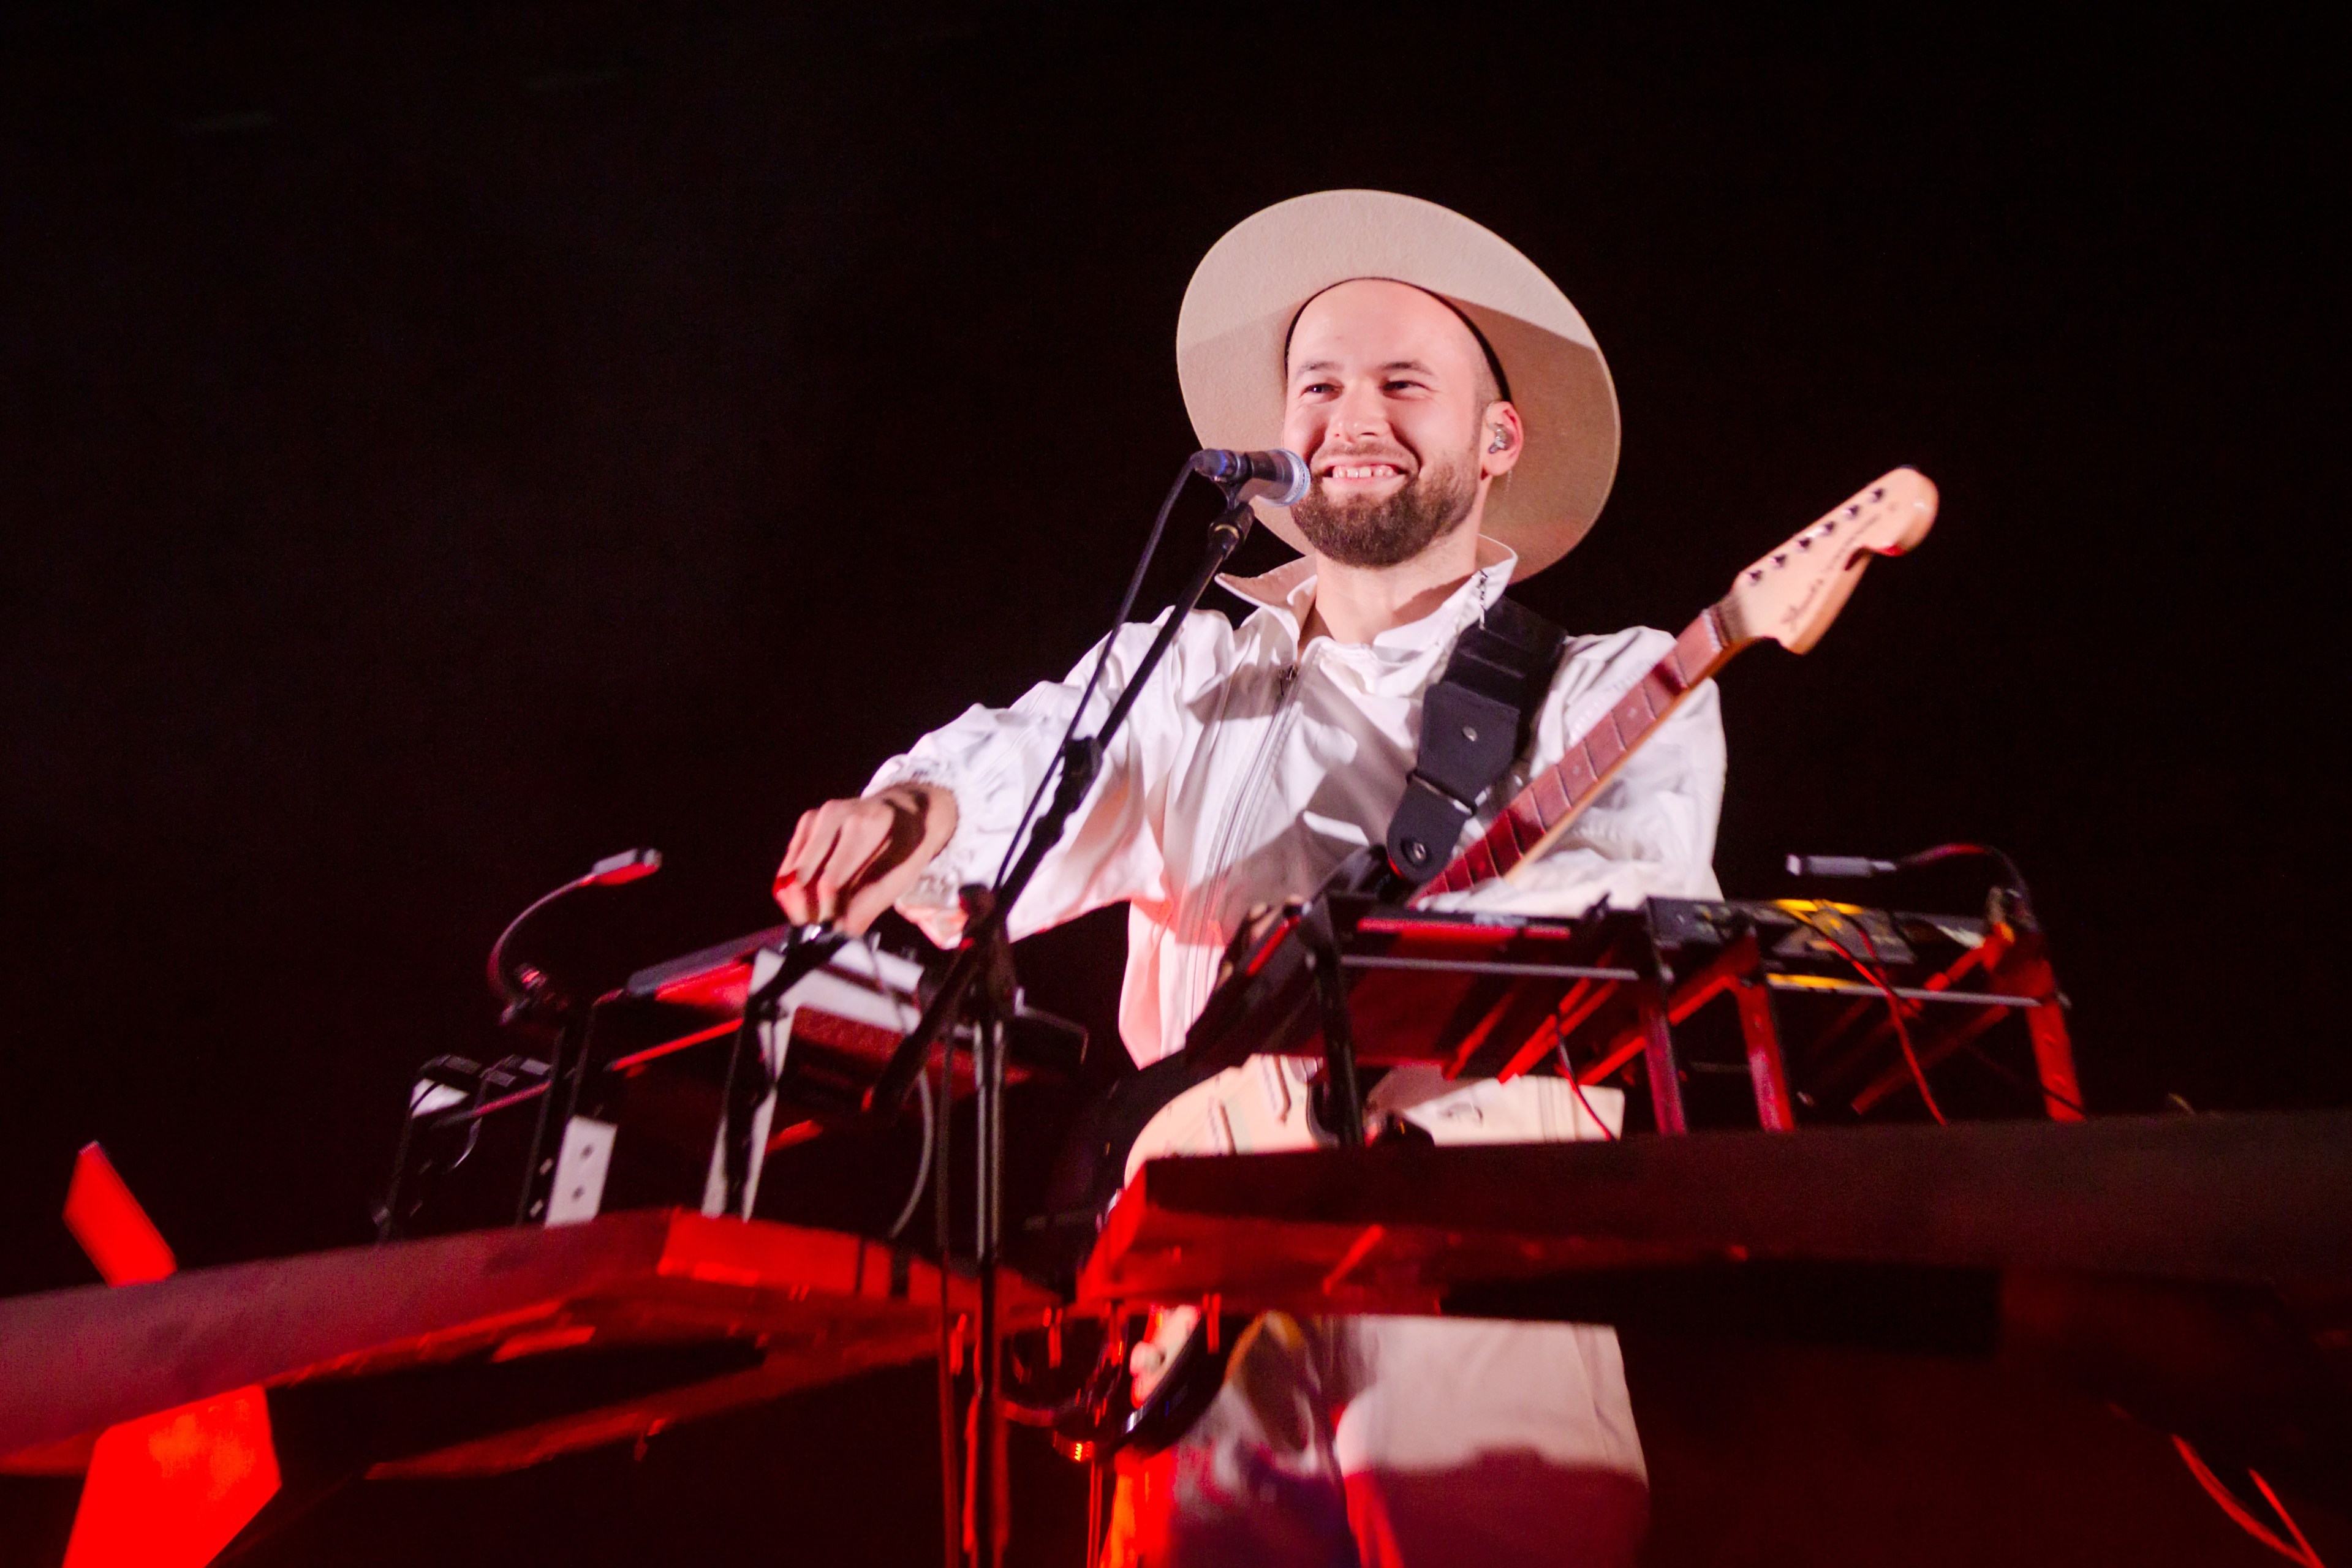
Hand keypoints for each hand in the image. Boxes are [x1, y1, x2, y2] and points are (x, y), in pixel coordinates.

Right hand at [773, 782, 957, 934]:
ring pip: (790, 874)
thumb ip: (872, 903)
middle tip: (821, 929)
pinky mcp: (807, 821)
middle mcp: (838, 814)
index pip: (830, 882)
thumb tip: (839, 931)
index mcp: (869, 825)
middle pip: (803, 878)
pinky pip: (788, 866)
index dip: (827, 913)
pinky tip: (813, 899)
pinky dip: (794, 889)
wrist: (903, 809)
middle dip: (808, 910)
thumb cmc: (906, 847)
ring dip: (797, 902)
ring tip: (817, 917)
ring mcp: (819, 815)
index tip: (833, 931)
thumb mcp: (902, 876)